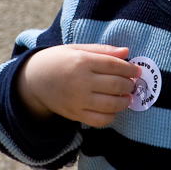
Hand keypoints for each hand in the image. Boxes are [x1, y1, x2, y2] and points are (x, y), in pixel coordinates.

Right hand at [17, 44, 140, 126]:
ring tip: (127, 97)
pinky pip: (99, 120)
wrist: (33, 80)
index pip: (114, 65)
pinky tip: (114, 109)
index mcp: (82, 61)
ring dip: (124, 101)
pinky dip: (111, 116)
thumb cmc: (59, 61)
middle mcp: (81, 81)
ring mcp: (77, 100)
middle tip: (132, 83)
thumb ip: (102, 50)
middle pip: (115, 85)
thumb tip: (126, 52)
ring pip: (110, 104)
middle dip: (129, 84)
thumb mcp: (77, 49)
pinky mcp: (74, 114)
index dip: (129, 69)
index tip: (137, 71)